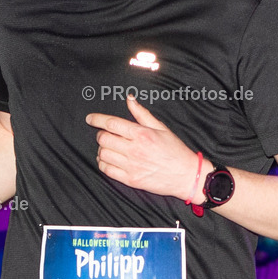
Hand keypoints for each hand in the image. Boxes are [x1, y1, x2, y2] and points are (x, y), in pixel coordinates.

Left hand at [85, 95, 200, 200]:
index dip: (97, 119)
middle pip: (104, 139)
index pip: (112, 124)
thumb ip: (142, 114)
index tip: (90, 118)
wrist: (187, 175)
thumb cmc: (175, 150)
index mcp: (142, 134)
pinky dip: (103, 163)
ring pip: (103, 154)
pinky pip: (107, 170)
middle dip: (101, 134)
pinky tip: (109, 160)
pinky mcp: (131, 180)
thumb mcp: (161, 128)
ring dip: (101, 149)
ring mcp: (132, 166)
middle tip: (105, 134)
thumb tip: (129, 99)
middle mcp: (135, 150)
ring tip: (108, 147)